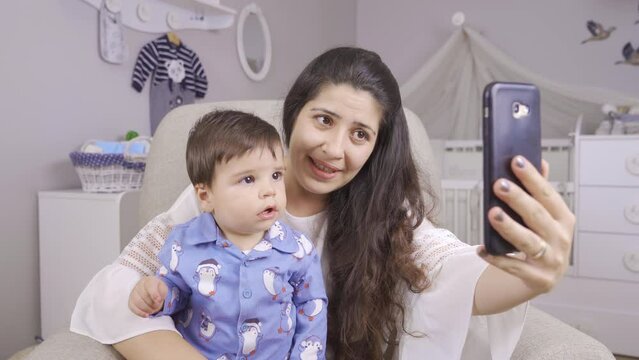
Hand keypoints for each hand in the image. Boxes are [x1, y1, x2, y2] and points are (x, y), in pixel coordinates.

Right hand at [128, 275, 167, 316]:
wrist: (150, 290)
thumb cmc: (157, 289)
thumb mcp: (163, 288)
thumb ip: (162, 292)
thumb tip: (158, 300)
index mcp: (149, 280)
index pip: (150, 286)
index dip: (154, 294)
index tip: (159, 300)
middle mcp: (139, 285)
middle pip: (144, 296)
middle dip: (153, 303)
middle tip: (158, 305)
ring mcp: (133, 293)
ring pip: (138, 302)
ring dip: (147, 309)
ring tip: (153, 309)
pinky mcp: (130, 301)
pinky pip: (133, 308)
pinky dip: (140, 313)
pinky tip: (146, 315)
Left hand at [478, 156, 574, 294]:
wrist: (545, 278)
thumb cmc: (541, 238)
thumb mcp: (545, 217)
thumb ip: (540, 192)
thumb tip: (541, 162)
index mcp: (564, 219)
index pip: (547, 194)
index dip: (532, 178)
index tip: (516, 160)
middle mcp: (561, 239)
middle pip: (536, 216)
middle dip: (518, 199)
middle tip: (498, 184)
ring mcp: (552, 260)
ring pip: (527, 241)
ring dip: (509, 227)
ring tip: (492, 213)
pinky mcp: (539, 279)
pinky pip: (514, 267)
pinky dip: (497, 258)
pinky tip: (481, 249)